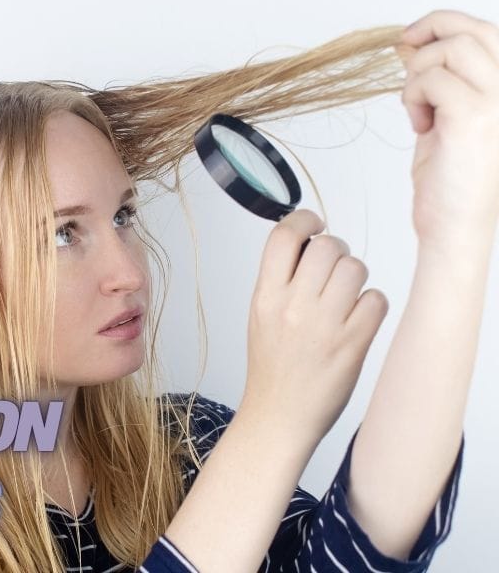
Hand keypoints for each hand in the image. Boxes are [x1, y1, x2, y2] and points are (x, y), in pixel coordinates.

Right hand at [242, 210, 388, 442]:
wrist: (279, 416)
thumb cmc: (272, 367)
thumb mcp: (261, 315)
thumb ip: (280, 279)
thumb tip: (310, 242)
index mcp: (265, 296)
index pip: (284, 235)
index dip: (304, 220)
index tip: (314, 226)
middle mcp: (292, 306)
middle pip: (327, 245)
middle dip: (336, 250)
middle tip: (333, 268)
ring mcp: (324, 325)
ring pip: (355, 268)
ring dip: (356, 277)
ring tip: (346, 296)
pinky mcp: (353, 343)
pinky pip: (376, 300)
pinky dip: (372, 304)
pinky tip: (358, 318)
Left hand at [398, 9, 498, 245]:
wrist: (455, 226)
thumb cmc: (450, 182)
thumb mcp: (443, 119)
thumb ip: (437, 83)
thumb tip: (413, 47)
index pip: (485, 32)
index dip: (443, 24)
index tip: (410, 38)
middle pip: (469, 30)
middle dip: (427, 34)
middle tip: (402, 54)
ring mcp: (498, 102)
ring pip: (448, 50)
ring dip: (417, 75)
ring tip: (416, 110)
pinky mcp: (474, 116)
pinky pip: (432, 80)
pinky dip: (413, 97)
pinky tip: (419, 125)